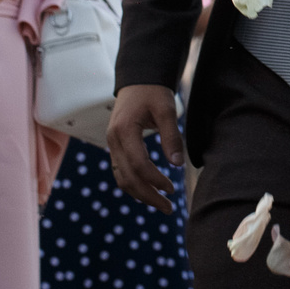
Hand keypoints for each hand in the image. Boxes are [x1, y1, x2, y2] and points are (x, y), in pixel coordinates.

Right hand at [105, 86, 182, 211]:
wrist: (137, 80)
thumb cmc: (153, 92)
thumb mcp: (166, 109)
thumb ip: (172, 136)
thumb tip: (177, 163)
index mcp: (125, 130)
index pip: (139, 164)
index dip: (155, 179)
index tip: (172, 188)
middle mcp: (113, 140)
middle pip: (128, 177)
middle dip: (148, 195)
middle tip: (169, 208)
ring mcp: (112, 144)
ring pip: (122, 178)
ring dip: (140, 194)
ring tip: (161, 204)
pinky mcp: (115, 147)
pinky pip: (121, 172)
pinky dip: (134, 185)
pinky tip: (150, 192)